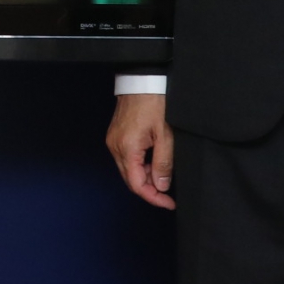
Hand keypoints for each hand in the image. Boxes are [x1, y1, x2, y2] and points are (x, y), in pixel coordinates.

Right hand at [106, 93, 175, 210]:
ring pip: (129, 170)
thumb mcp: (166, 135)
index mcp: (127, 149)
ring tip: (164, 173)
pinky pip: (126, 158)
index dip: (154, 198)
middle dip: (150, 189)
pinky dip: (140, 165)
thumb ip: (164, 163)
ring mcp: (113, 141)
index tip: (169, 203)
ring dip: (146, 176)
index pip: (137, 185)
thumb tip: (161, 186)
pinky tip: (153, 160)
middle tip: (169, 192)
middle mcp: (115, 147)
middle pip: (131, 179)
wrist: (142, 79)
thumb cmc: (155, 102)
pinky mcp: (116, 135)